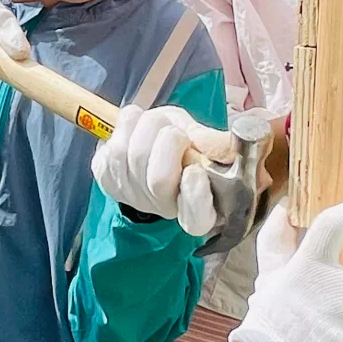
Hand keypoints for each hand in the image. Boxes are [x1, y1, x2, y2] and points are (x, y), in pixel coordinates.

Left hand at [92, 104, 233, 236]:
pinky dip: (126, 126)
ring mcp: (131, 196)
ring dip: (145, 126)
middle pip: (159, 179)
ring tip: (153, 126)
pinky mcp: (106, 179)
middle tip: (173, 131)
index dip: (196, 196)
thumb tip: (236, 141)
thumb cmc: (180, 147)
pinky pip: (112, 144)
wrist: (145, 146)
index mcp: (197, 206)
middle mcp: (163, 208)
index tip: (195, 172)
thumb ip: (213, 144)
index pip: (197, 216)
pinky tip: (133, 131)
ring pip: (132, 154)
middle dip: (168, 140)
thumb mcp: (202, 141)